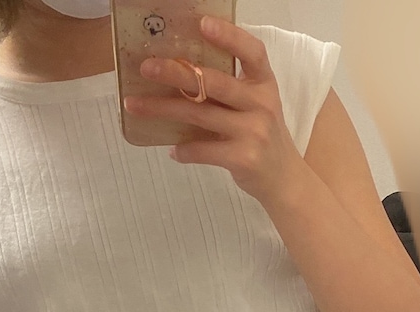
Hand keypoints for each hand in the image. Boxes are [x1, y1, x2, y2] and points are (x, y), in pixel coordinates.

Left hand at [127, 17, 305, 204]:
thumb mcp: (257, 105)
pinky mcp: (244, 158)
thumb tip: (180, 72)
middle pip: (214, 82)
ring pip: (200, 115)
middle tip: (146, 67)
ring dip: (163, 109)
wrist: (284, 179)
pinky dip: (184, 150)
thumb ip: (230, 89)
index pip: (252, 52)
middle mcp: (261, 104)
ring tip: (135, 105)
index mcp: (264, 83)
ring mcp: (253, 132)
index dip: (229, 36)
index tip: (201, 24)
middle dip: (176, 72)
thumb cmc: (262, 136)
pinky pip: (204, 150)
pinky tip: (172, 150)